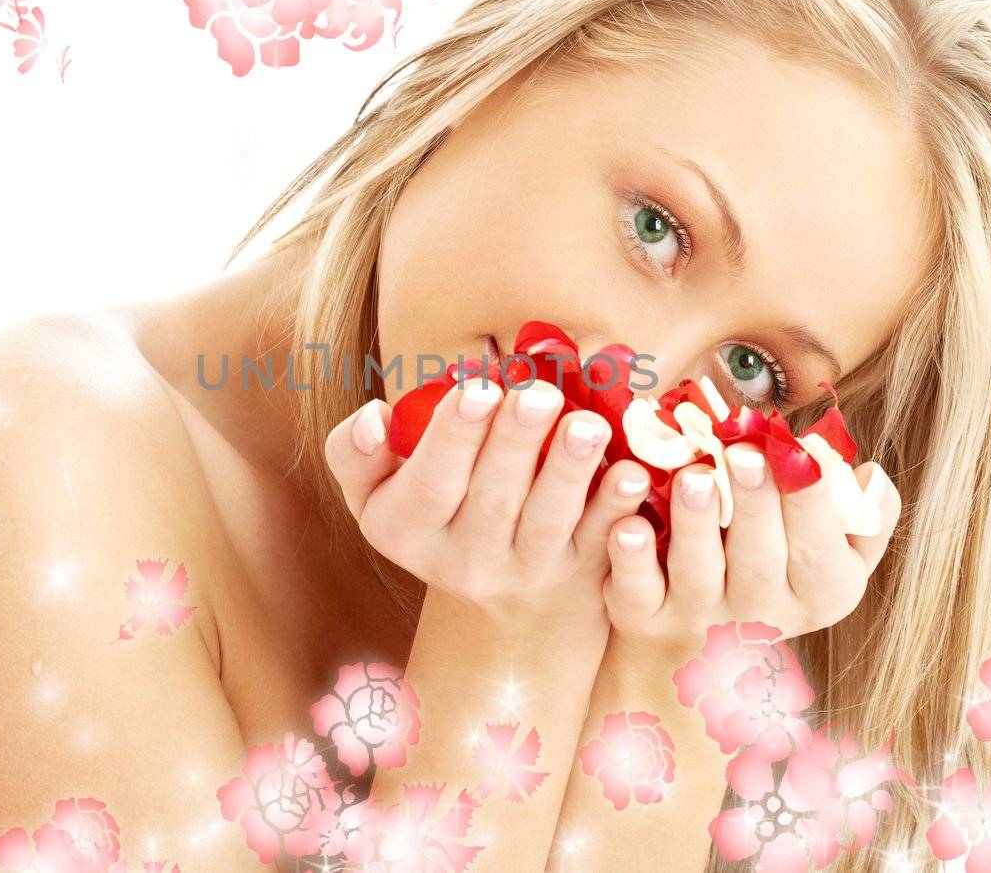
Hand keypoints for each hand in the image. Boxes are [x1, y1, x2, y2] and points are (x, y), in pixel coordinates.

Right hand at [324, 379, 659, 637]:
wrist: (496, 601)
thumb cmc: (433, 511)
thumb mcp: (375, 493)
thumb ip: (356, 453)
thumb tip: (373, 416)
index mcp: (407, 531)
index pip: (429, 485)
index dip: (454, 438)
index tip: (477, 390)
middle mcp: (465, 560)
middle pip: (493, 500)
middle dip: (516, 443)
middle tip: (538, 394)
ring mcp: (527, 571)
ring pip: (549, 520)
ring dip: (570, 470)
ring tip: (587, 424)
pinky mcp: (579, 573)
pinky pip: (600, 540)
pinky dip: (618, 507)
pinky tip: (634, 472)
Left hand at [601, 441, 901, 662]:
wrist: (708, 649)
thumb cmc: (781, 570)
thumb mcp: (837, 556)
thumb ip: (862, 516)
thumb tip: (868, 475)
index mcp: (818, 592)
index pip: (822, 552)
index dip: (811, 502)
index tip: (800, 452)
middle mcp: (761, 612)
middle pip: (760, 561)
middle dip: (754, 504)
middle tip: (742, 452)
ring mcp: (698, 617)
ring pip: (698, 572)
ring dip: (694, 523)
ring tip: (692, 478)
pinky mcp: (644, 616)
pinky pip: (637, 590)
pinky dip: (632, 559)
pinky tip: (629, 524)